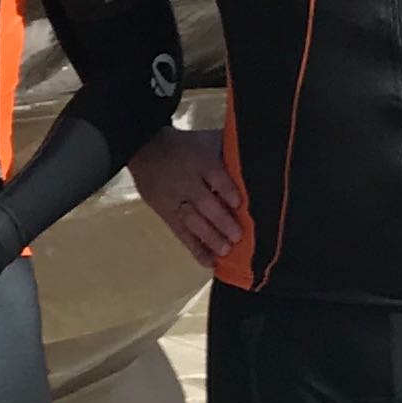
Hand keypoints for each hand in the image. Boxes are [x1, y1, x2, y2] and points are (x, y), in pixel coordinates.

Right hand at [131, 126, 244, 271]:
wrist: (144, 148)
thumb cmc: (186, 146)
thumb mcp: (206, 140)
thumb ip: (228, 148)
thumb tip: (258, 157)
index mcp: (198, 161)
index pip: (213, 175)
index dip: (226, 189)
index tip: (238, 203)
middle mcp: (185, 182)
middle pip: (202, 202)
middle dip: (220, 220)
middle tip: (237, 236)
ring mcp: (173, 201)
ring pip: (191, 221)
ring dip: (208, 238)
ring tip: (225, 251)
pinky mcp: (165, 214)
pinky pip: (180, 233)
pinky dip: (194, 249)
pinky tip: (209, 263)